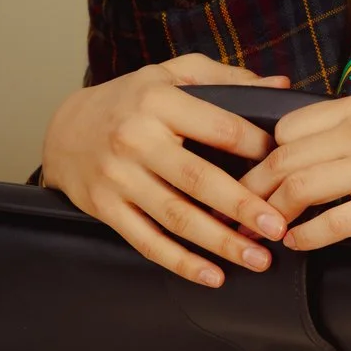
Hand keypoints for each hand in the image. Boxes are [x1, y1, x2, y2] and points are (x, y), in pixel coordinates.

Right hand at [40, 55, 291, 287]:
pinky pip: (147, 241)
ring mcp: (118, 177)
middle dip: (242, 207)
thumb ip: (227, 79)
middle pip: (198, 179)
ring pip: (175, 217)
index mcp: (159, 101)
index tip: (287, 168)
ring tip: (258, 259)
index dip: (257, 148)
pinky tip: (212, 277)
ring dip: (220, 242)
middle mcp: (136, 139)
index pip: (220, 128)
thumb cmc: (131, 101)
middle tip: (278, 227)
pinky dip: (181, 263)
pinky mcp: (105, 208)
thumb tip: (280, 84)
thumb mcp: (172, 74)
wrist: (64, 129)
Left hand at [240, 94, 350, 249]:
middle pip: (286, 159)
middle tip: (242, 214)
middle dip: (255, 191)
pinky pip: (335, 222)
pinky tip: (300, 244)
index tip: (251, 182)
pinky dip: (308, 237)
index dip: (262, 159)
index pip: (287, 129)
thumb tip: (297, 154)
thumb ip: (350, 132)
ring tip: (266, 231)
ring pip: (302, 187)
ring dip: (274, 215)